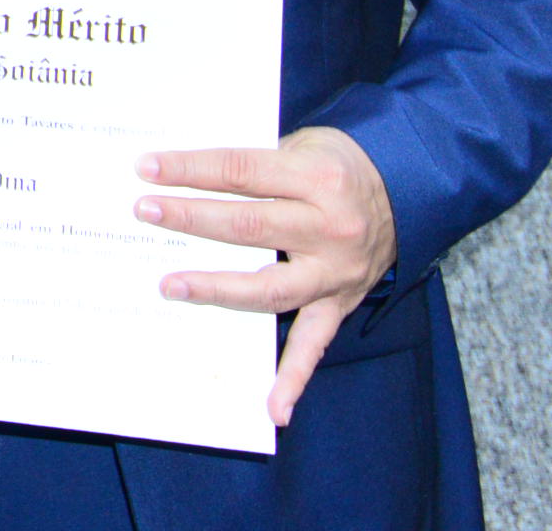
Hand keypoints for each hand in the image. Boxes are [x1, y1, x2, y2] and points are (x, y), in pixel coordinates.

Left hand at [136, 126, 397, 425]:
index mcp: (316, 178)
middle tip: (144, 212)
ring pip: (269, 287)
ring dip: (217, 289)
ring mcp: (335, 272)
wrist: (407, 190)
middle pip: (248, 226)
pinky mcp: (340, 303)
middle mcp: (329, 227)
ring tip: (170, 286)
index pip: (241, 171)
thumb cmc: (337, 164)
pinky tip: (272, 408)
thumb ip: (253, 161)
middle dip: (191, 219)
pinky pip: (315, 345)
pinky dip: (294, 378)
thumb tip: (183, 172)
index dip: (192, 169)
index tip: (147, 168)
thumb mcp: (303, 144)